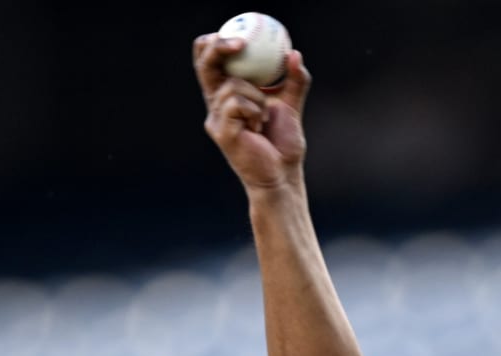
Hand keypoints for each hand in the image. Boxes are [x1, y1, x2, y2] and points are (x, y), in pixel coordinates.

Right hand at [192, 35, 311, 191]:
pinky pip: (237, 104)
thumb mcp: (291, 105)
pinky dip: (255, 110)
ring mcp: (215, 119)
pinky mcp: (221, 131)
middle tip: (239, 43)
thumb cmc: (284, 144)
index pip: (209, 63)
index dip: (213, 44)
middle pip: (205, 66)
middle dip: (218, 48)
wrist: (283, 175)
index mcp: (226, 96)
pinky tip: (259, 126)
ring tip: (264, 117)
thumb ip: (295, 79)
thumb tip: (294, 53)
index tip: (236, 36)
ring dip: (257, 96)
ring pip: (232, 86)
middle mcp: (216, 106)